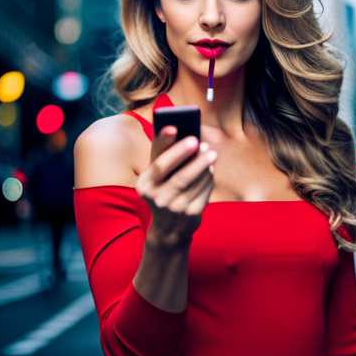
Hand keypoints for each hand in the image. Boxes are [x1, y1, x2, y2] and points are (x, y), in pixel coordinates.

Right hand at [136, 126, 217, 248]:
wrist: (169, 228)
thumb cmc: (163, 189)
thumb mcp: (157, 175)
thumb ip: (164, 153)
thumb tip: (179, 127)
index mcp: (145, 184)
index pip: (158, 163)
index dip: (165, 144)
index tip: (175, 128)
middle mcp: (157, 198)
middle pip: (179, 176)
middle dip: (192, 158)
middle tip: (203, 144)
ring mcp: (174, 208)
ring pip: (194, 183)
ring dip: (205, 166)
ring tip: (211, 154)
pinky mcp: (190, 215)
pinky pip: (204, 191)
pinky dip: (208, 178)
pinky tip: (210, 170)